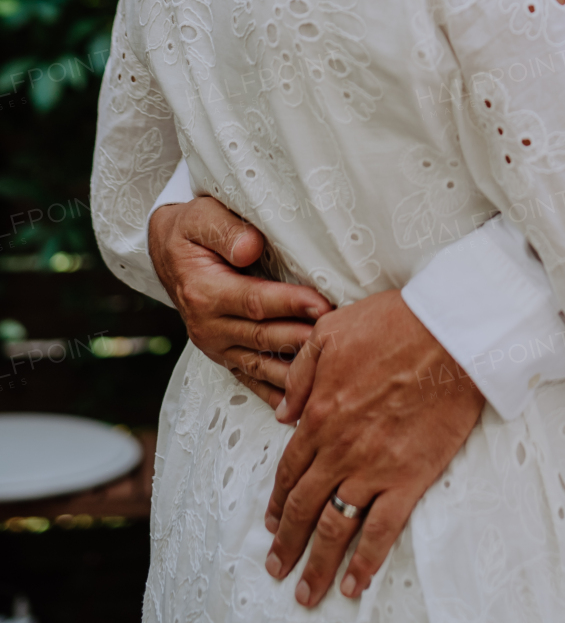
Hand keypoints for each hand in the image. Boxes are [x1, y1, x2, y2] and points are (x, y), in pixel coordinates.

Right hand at [148, 197, 331, 407]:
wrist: (168, 251)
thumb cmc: (192, 230)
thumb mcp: (202, 217)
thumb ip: (227, 231)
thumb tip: (251, 248)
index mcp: (205, 292)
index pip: (255, 302)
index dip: (290, 304)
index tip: (323, 305)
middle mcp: (208, 326)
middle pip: (264, 337)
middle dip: (303, 338)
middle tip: (339, 338)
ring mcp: (216, 345)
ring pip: (261, 363)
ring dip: (294, 370)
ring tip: (328, 372)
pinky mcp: (224, 355)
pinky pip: (250, 378)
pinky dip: (273, 392)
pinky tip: (298, 405)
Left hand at [264, 291, 484, 608]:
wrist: (450, 332)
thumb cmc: (394, 323)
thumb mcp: (330, 331)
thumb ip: (300, 373)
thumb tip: (282, 413)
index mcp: (318, 414)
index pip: (289, 470)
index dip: (277, 502)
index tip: (271, 525)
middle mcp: (339, 449)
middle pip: (304, 507)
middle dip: (287, 545)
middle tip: (277, 571)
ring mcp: (373, 468)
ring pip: (335, 528)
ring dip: (317, 564)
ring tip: (307, 593)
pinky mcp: (409, 478)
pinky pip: (381, 530)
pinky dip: (365, 562)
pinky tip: (354, 586)